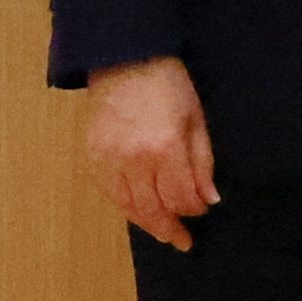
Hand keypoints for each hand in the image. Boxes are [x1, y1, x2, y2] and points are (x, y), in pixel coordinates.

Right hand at [87, 56, 217, 251]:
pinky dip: (125, 207)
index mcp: (165, 149)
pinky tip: (138, 212)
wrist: (125, 59)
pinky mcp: (92, 157)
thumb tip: (209, 198)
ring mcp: (109, 160)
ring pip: (129, 207)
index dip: (194, 208)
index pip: (181, 197)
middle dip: (171, 228)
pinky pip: (110, 194)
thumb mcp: (195, 119)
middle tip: (182, 241)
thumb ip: (202, 162)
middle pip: (154, 210)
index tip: (202, 207)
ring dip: (148, 224)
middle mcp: (134, 160)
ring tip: (162, 233)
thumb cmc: (167, 84)